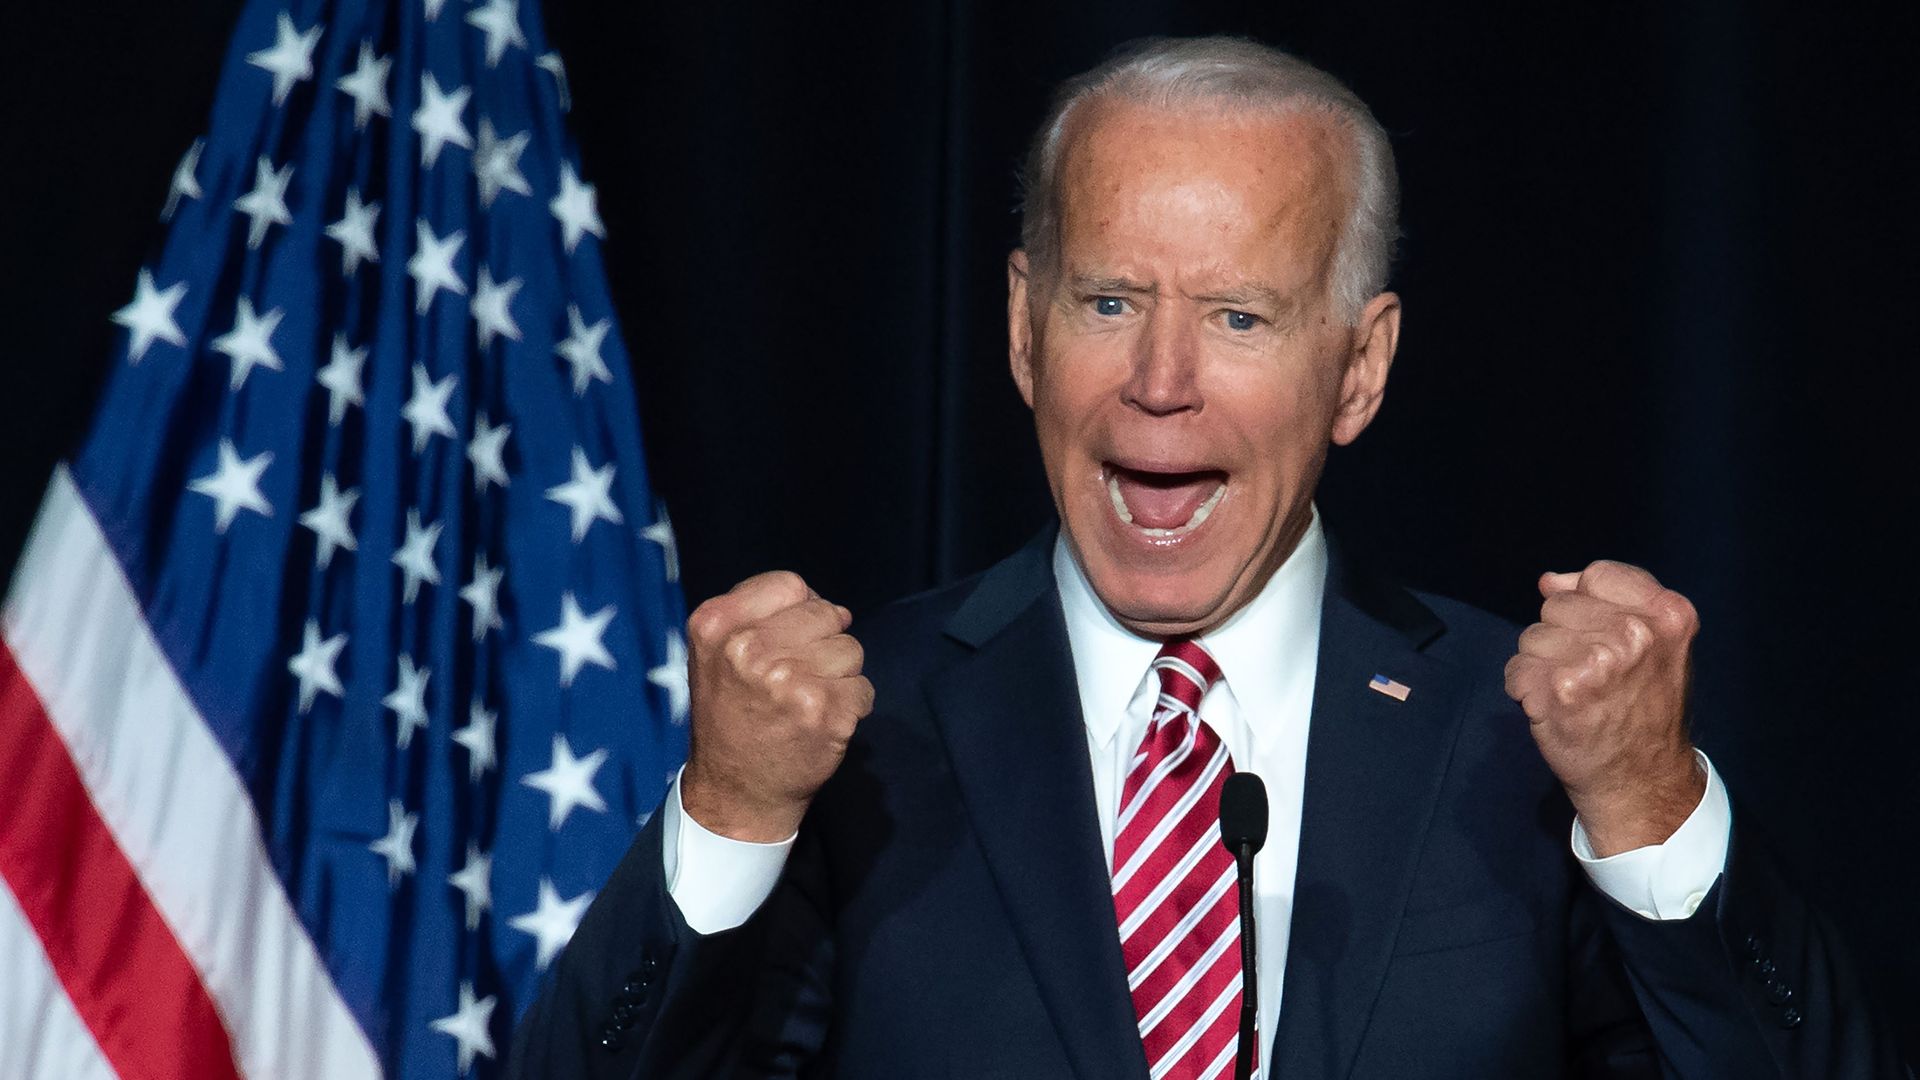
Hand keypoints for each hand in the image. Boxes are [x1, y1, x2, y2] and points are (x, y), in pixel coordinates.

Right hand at [680, 571, 873, 841]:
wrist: (735, 793)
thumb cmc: (730, 718)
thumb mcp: (717, 654)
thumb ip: (758, 617)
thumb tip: (827, 605)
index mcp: (717, 625)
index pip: (790, 584)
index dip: (800, 610)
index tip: (789, 639)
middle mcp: (749, 649)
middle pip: (825, 613)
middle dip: (822, 642)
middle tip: (796, 679)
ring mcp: (789, 681)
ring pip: (850, 649)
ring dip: (839, 675)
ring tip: (807, 702)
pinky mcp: (824, 712)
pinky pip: (863, 688)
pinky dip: (852, 706)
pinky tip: (821, 723)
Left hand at [1503, 560, 1705, 856]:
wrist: (1643, 781)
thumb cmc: (1645, 710)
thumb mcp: (1655, 646)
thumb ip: (1609, 602)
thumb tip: (1549, 580)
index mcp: (1667, 614)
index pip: (1597, 575)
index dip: (1586, 604)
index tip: (1599, 636)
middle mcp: (1634, 633)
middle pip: (1557, 606)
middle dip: (1562, 637)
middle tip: (1590, 677)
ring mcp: (1596, 661)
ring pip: (1532, 637)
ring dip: (1541, 665)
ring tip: (1574, 694)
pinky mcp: (1560, 690)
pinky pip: (1516, 670)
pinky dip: (1525, 690)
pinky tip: (1555, 710)